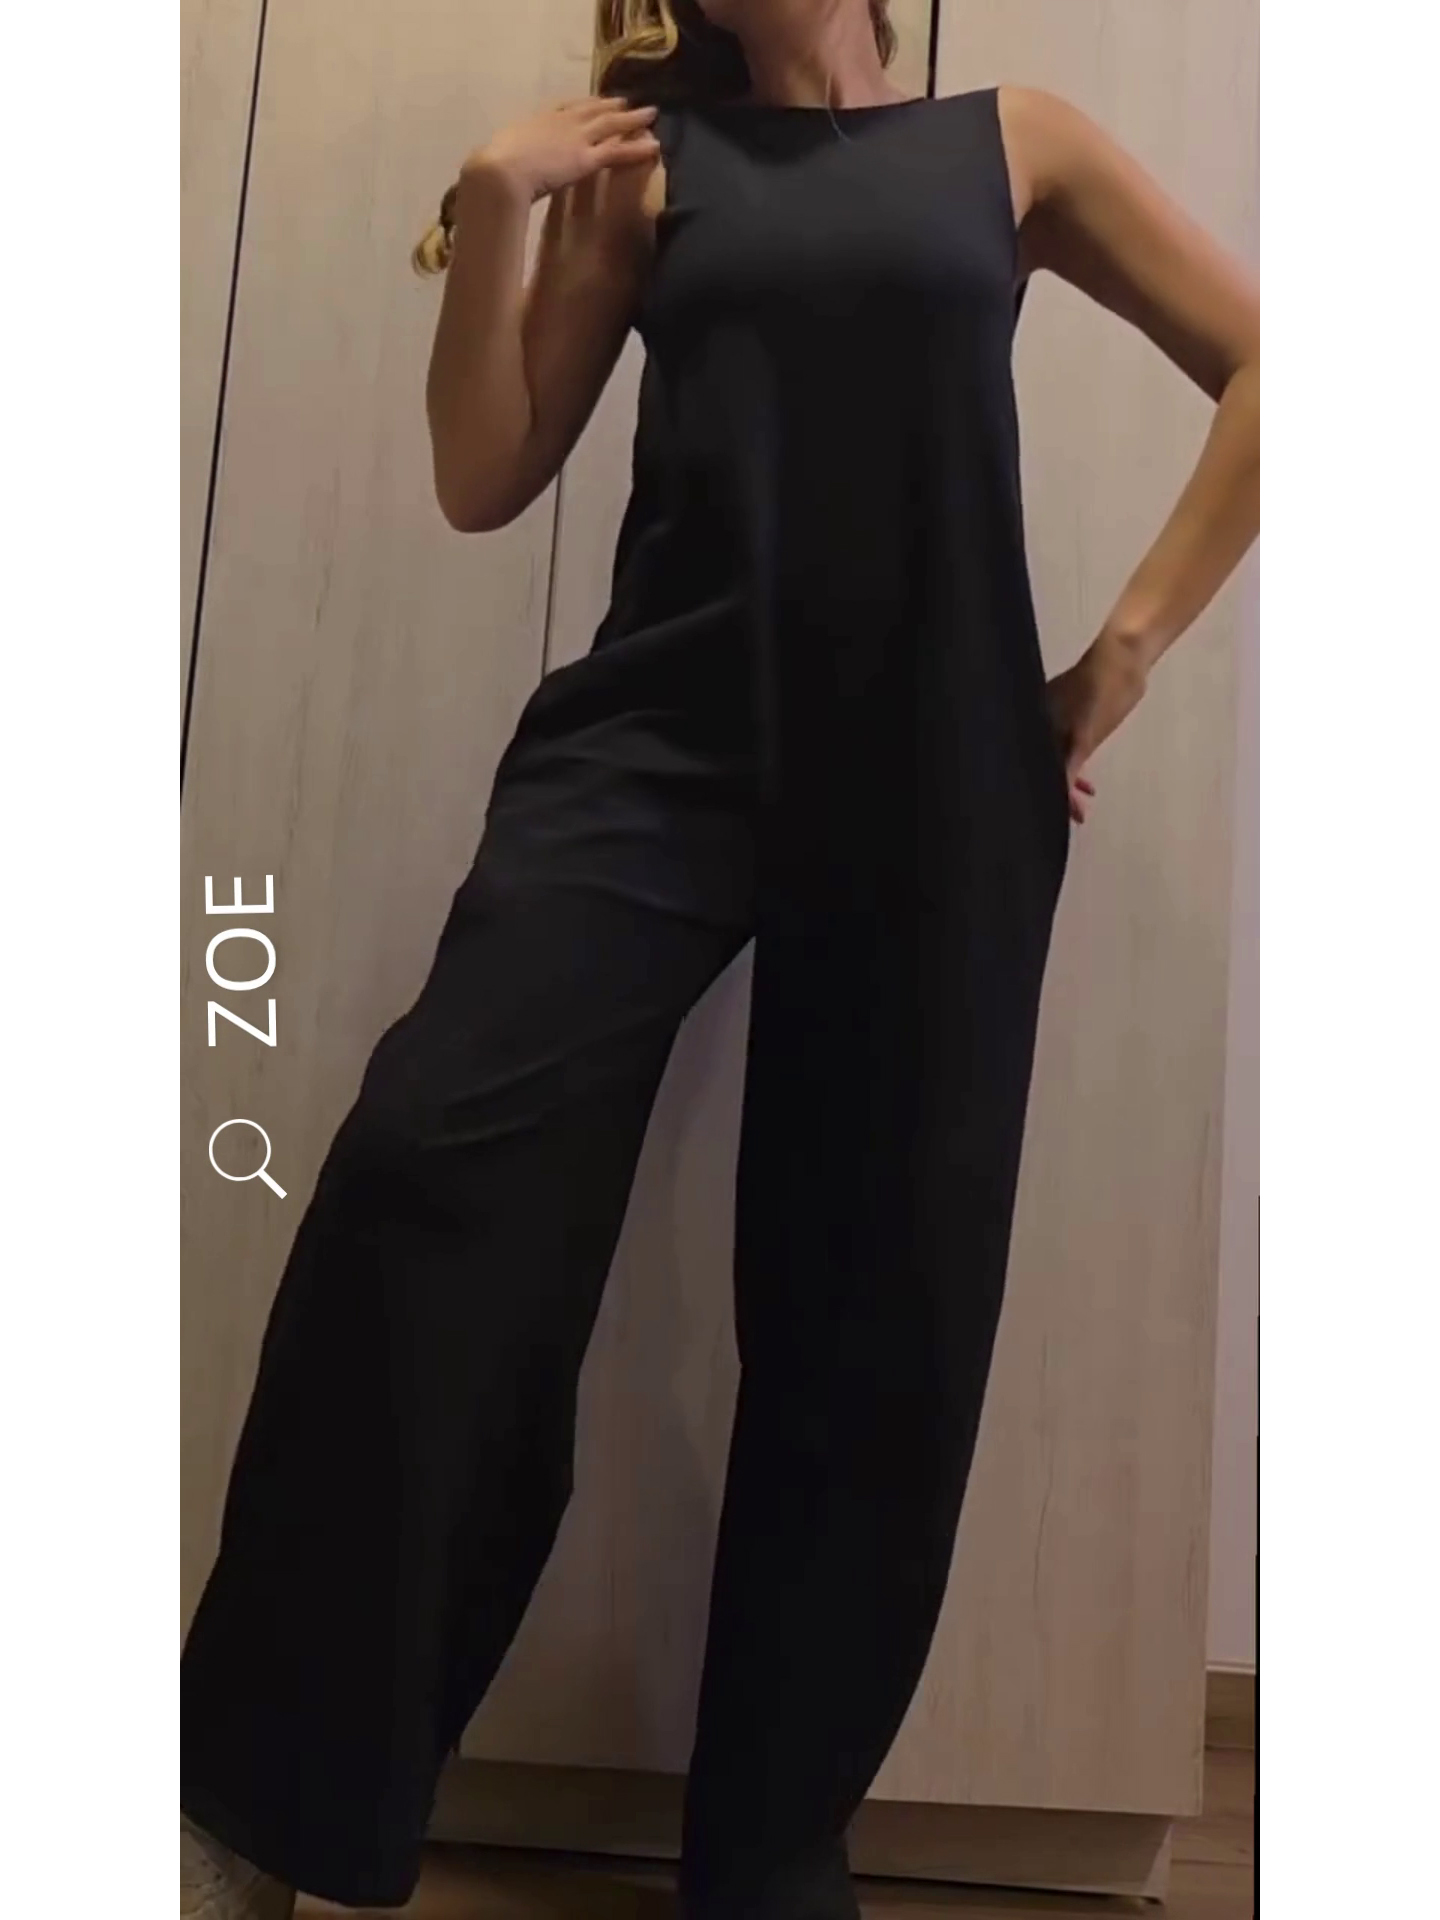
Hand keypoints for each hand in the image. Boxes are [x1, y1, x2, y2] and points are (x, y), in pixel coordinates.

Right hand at [463, 95, 660, 203]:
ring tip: (650, 115)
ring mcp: (575, 138)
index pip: (565, 107)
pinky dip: (638, 147)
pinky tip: (655, 146)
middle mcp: (560, 122)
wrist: (499, 172)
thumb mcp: (500, 155)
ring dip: (633, 119)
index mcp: (537, 120)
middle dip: (610, 104)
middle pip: (592, 109)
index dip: (581, 104)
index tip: (592, 101)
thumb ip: (509, 157)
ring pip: (611, 124)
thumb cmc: (491, 168)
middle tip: (626, 101)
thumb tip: (501, 167)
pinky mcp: (587, 158)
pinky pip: (618, 150)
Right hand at [1044, 635, 1149, 824]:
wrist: (1124, 660)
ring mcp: (1057, 724)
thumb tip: (1060, 792)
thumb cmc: (1099, 690)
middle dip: (1052, 793)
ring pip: (1056, 764)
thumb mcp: (1084, 731)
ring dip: (1068, 787)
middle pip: (1041, 767)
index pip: (1030, 763)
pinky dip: (1077, 773)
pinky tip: (1087, 789)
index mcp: (1032, 724)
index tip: (1044, 813)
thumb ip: (1071, 762)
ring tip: (1080, 812)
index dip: (1037, 789)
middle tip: (1066, 819)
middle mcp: (1039, 726)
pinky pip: (1071, 756)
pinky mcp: (1076, 725)